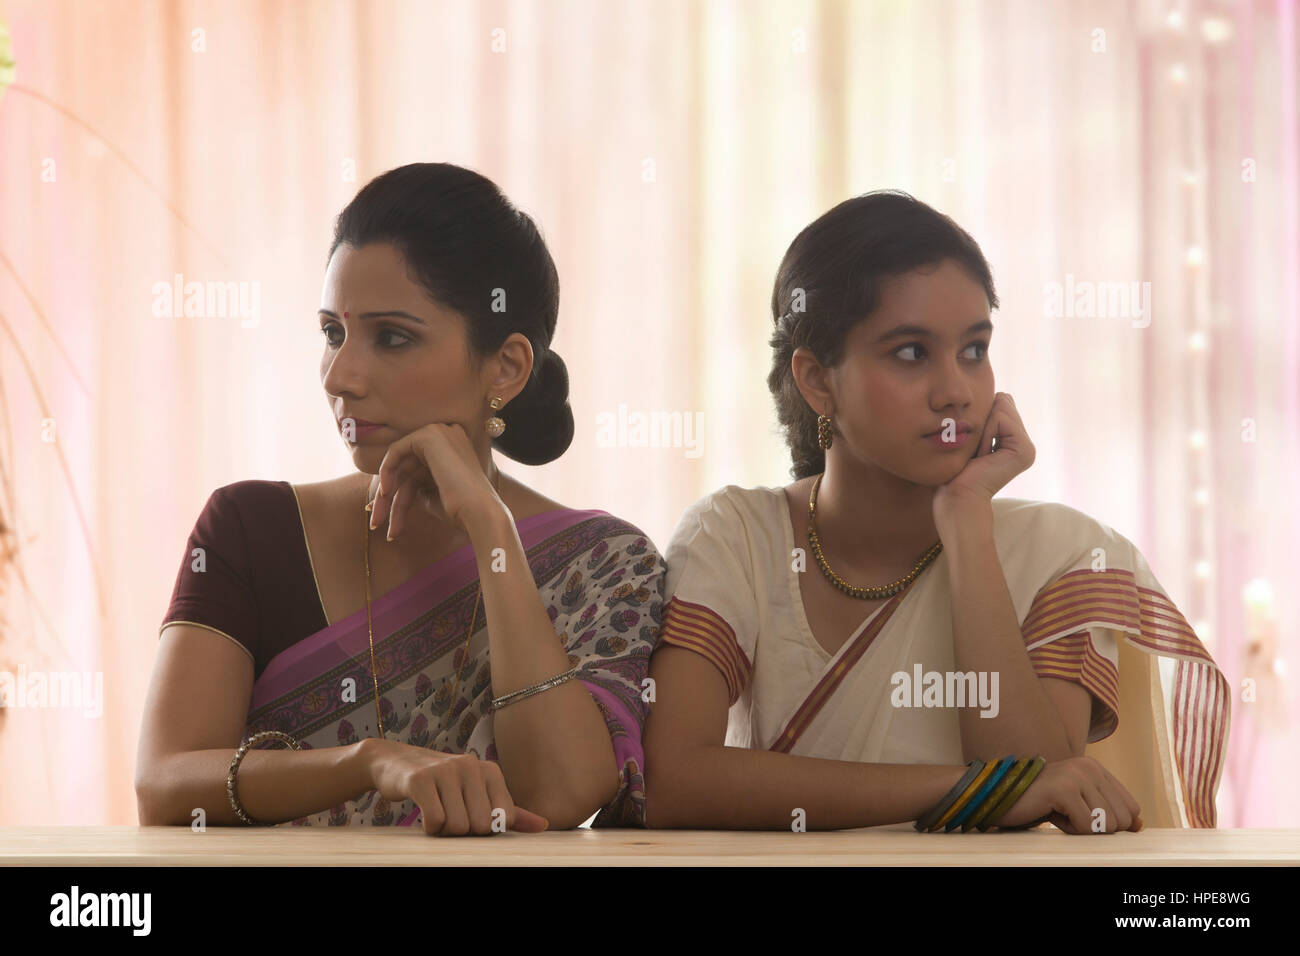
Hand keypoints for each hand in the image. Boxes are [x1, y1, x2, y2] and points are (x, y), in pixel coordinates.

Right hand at [365, 739, 548, 835]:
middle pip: (480, 826)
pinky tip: (422, 812)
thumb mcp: (477, 791)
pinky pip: (435, 821)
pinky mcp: (420, 779)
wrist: (394, 762)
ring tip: (435, 809)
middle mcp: (471, 765)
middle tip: (448, 813)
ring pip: (457, 827)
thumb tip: (544, 826)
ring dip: (443, 830)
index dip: (484, 829)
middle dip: (462, 830)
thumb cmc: (441, 783)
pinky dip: (429, 827)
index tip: (468, 815)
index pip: (503, 820)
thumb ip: (509, 811)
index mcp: (490, 770)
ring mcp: (445, 770)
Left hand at [368, 423, 503, 540]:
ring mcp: (440, 432)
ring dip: (385, 495)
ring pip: (399, 464)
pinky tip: (385, 493)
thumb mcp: (432, 496)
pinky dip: (386, 473)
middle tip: (376, 523)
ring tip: (378, 522)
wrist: (480, 513)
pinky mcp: (429, 435)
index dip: (396, 493)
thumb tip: (382, 492)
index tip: (382, 518)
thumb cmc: (461, 511)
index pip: (415, 469)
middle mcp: (448, 435)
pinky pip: (396, 451)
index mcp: (452, 449)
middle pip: (406, 468)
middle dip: (387, 497)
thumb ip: (413, 486)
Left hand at [932, 392, 1034, 523]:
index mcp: (1014, 440)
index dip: (981, 416)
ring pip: (1002, 406)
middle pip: (1003, 401)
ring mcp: (1027, 448)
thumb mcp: (970, 435)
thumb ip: (986, 416)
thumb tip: (998, 394)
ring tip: (979, 453)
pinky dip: (985, 432)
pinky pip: (1001, 418)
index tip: (973, 445)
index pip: (1001, 402)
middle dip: (983, 419)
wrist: (956, 496)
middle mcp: (1024, 444)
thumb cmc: (955, 469)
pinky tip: (983, 454)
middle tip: (976, 449)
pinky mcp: (1024, 451)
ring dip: (982, 427)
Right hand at [991, 756, 1142, 833]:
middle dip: (1095, 827)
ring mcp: (1077, 776)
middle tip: (1067, 814)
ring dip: (1082, 828)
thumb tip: (1140, 824)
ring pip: (1107, 824)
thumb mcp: (1079, 804)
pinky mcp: (1064, 789)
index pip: (1131, 807)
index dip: (1112, 822)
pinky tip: (1052, 814)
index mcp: (1095, 768)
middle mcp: (1089, 767)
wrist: (1000, 797)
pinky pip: (1088, 826)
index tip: (1083, 816)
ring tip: (1058, 813)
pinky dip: (1070, 829)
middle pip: (1121, 819)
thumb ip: (1109, 809)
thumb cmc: (1039, 803)